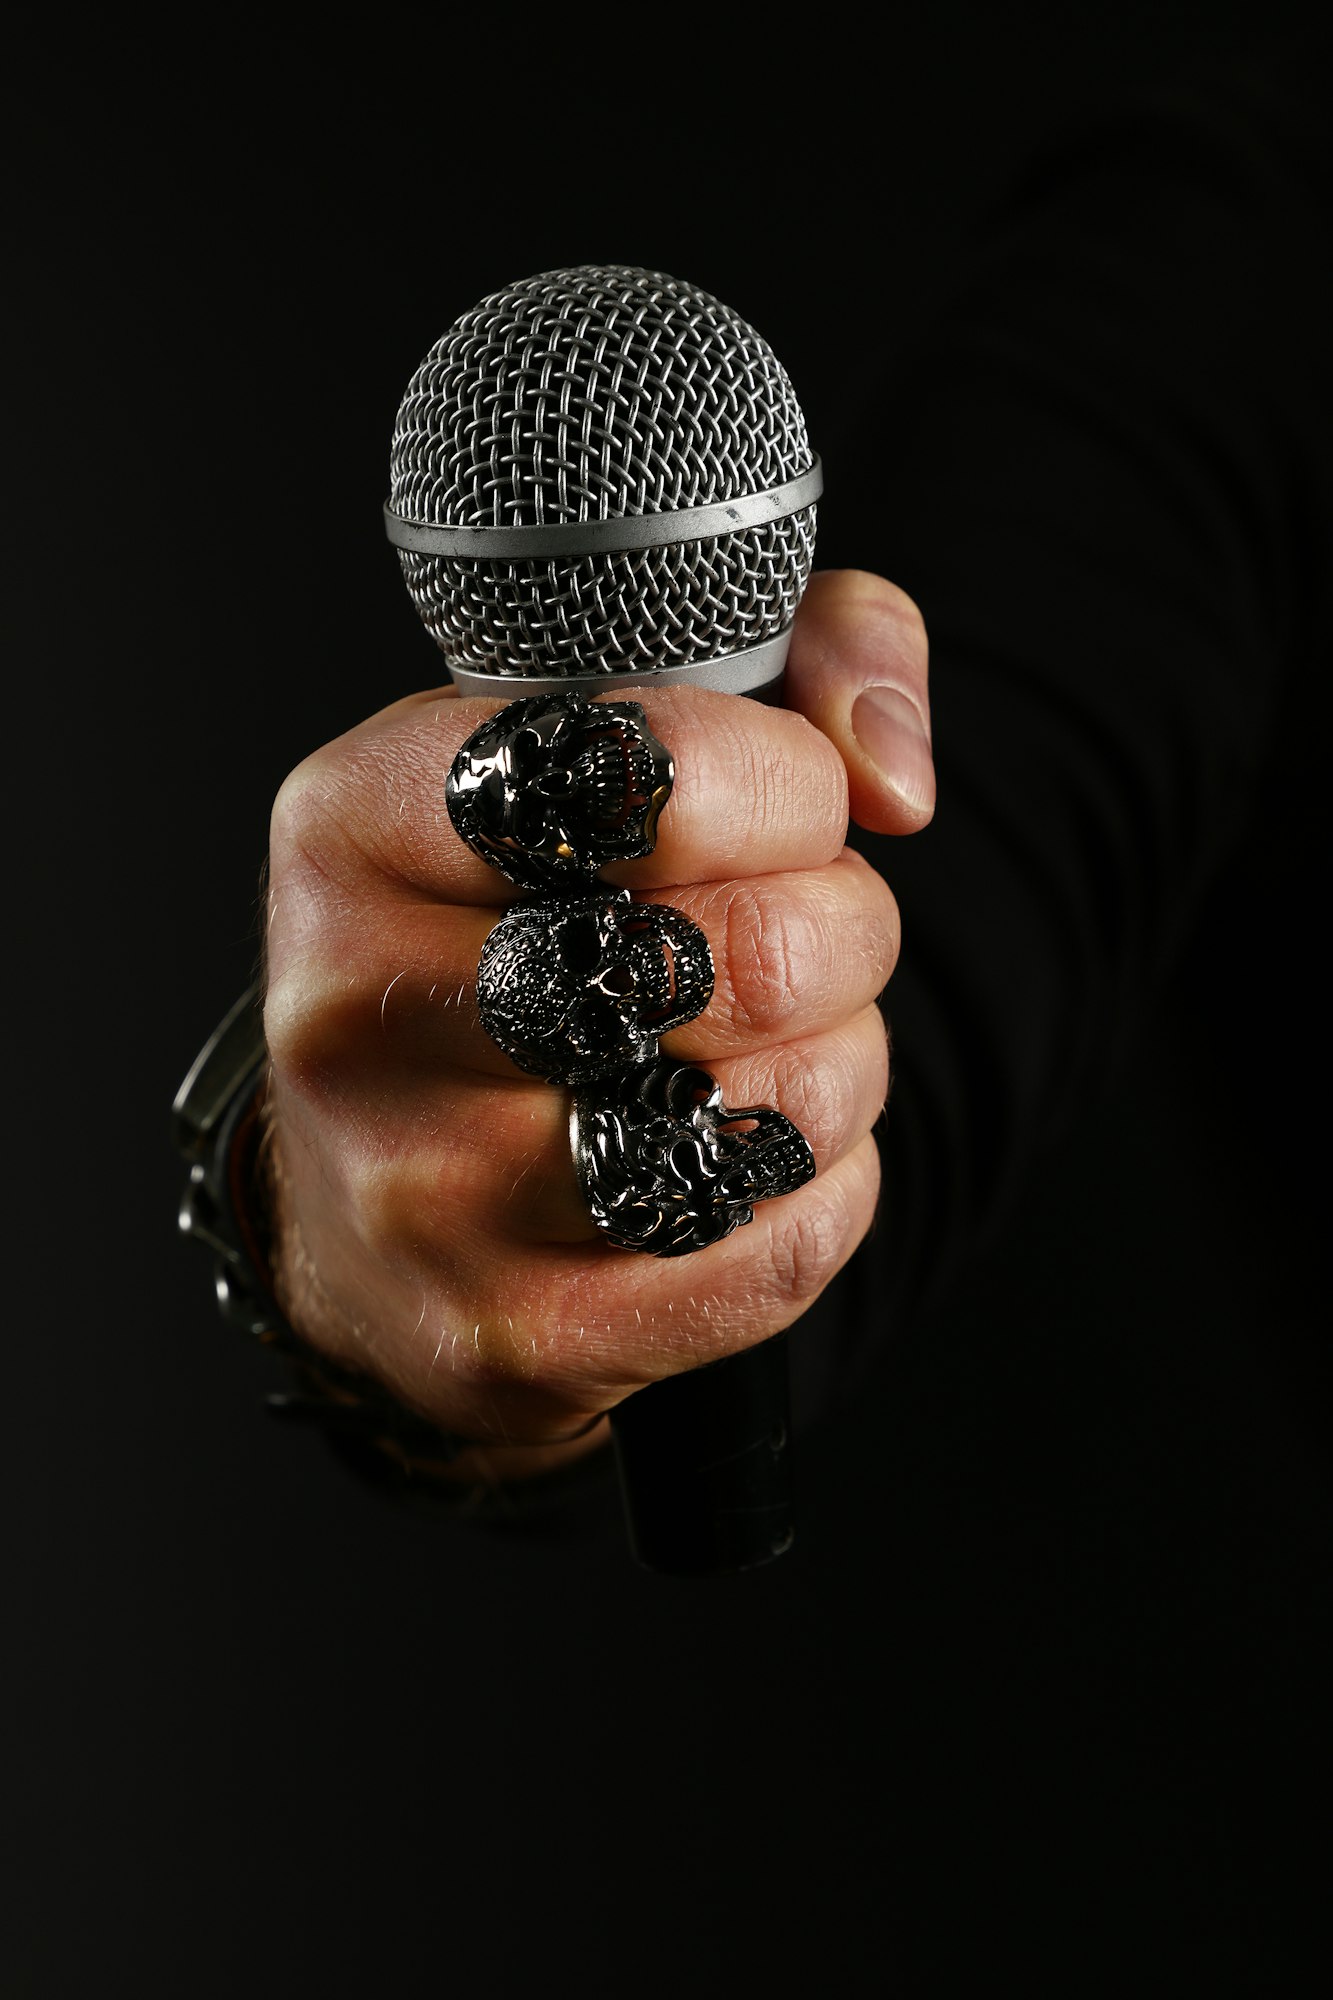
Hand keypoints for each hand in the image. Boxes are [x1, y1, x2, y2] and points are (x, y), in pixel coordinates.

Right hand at [260, 571, 931, 1482]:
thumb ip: (798, 650)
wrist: (372, 1197)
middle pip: (738, 957)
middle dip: (844, 933)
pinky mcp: (503, 1329)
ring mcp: (420, 1189)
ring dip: (841, 1071)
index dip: (790, 786)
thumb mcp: (603, 736)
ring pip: (766, 1117)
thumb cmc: (514, 933)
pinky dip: (822, 1190)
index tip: (796, 806)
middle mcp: (356, 1006)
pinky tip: (759, 1157)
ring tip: (783, 1044)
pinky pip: (774, 1251)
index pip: (642, 765)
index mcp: (355, 821)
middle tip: (817, 932)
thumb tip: (896, 772)